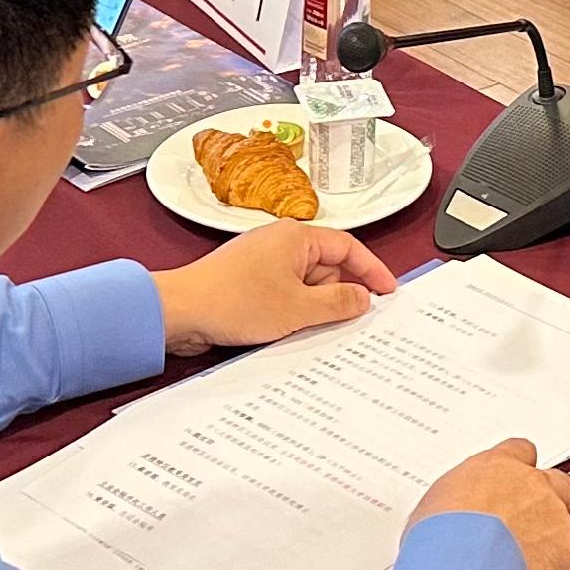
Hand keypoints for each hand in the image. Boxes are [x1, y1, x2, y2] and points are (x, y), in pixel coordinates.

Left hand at [154, 223, 399, 354]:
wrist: (181, 311)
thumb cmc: (235, 301)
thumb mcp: (299, 308)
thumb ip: (339, 302)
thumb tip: (363, 297)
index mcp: (297, 237)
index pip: (348, 247)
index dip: (372, 270)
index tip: (388, 292)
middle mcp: (281, 243)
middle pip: (327, 268)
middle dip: (336, 296)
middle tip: (341, 321)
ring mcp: (263, 263)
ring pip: (305, 286)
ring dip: (311, 308)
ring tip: (304, 329)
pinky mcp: (248, 282)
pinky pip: (285, 296)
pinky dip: (291, 313)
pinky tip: (286, 331)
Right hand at [410, 437, 569, 569]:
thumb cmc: (439, 539)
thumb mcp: (437, 504)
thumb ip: (462, 499)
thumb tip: (458, 512)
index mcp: (498, 466)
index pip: (521, 450)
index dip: (520, 470)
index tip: (513, 485)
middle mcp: (532, 485)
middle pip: (558, 481)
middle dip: (549, 500)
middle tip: (527, 523)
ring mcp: (554, 517)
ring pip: (566, 524)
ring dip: (551, 540)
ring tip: (523, 563)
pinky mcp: (567, 552)